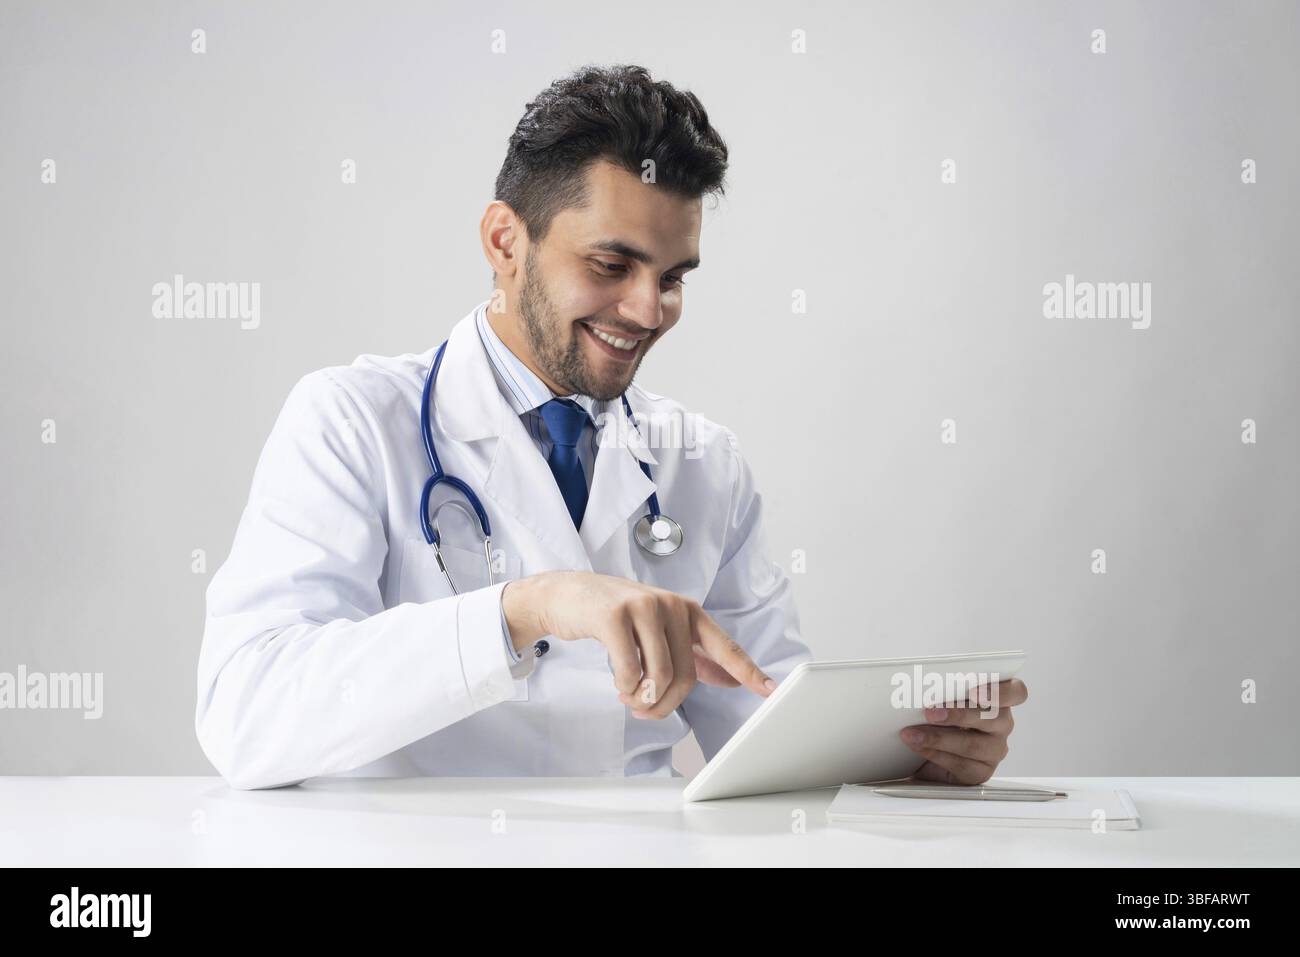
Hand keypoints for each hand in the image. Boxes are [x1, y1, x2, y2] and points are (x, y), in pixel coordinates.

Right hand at [501, 571, 775, 718]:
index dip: (749, 671)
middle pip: (685, 675)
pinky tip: (618, 684)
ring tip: (630, 698)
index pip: (725, 646)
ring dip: (643, 699)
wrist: (567, 595)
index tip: (771, 691)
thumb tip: (731, 677)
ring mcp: (644, 607)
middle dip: (666, 704)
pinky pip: (630, 671)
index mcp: (689, 611)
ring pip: (659, 676)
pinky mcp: (615, 616)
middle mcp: (672, 605)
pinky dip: (625, 688)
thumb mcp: (659, 631)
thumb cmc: (616, 616)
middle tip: (644, 710)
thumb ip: (693, 653)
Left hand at [897, 678, 1027, 783]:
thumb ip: (944, 691)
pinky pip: (961, 764)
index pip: (1016, 692)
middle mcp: (1001, 725)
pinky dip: (935, 754)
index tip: (975, 692)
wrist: (922, 752)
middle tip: (930, 712)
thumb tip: (924, 686)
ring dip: (939, 738)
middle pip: (992, 718)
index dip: (1001, 691)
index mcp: (998, 700)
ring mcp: (994, 750)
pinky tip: (919, 746)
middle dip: (957, 714)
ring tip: (913, 733)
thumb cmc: (938, 717)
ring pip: (973, 745)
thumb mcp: (942, 699)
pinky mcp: (981, 772)